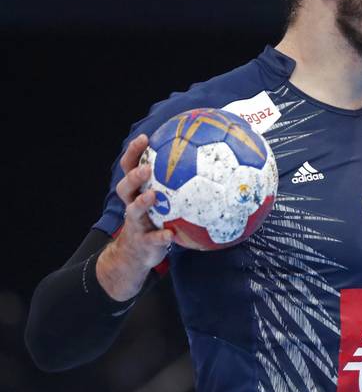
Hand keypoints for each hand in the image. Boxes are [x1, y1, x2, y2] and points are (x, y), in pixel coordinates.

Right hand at [96, 134, 172, 300]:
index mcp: (137, 191)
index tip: (144, 138)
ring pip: (133, 211)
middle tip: (147, 168)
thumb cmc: (156, 219)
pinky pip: (151, 239)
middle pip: (125, 187)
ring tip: (153, 196)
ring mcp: (136, 224)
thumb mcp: (163, 201)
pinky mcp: (144, 242)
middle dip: (134, 176)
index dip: (134, 153)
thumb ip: (178, 182)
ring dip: (141, 203)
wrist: (138, 253)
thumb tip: (206, 159)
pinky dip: (160, 237)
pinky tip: (170, 235)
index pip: (130, 168)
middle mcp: (132, 205)